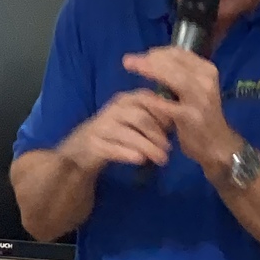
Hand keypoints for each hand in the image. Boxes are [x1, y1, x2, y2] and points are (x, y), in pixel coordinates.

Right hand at [57, 87, 173, 172]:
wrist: (80, 150)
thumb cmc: (115, 134)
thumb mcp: (133, 120)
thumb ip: (152, 117)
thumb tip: (179, 121)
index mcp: (125, 100)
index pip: (148, 99)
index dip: (164, 113)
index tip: (175, 127)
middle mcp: (113, 110)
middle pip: (140, 117)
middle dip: (157, 133)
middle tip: (169, 148)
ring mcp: (101, 127)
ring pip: (128, 134)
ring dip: (147, 146)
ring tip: (161, 159)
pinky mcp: (93, 144)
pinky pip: (113, 148)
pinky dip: (128, 154)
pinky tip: (140, 160)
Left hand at [121, 46, 234, 175]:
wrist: (216, 144)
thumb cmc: (200, 115)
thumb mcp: (195, 89)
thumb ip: (179, 74)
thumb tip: (153, 58)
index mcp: (207, 70)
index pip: (180, 53)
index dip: (158, 52)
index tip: (142, 55)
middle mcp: (206, 80)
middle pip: (174, 62)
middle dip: (149, 59)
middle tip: (128, 60)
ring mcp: (200, 98)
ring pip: (173, 78)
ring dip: (150, 71)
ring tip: (132, 68)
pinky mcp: (191, 117)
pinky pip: (167, 105)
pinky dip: (152, 99)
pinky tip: (140, 97)